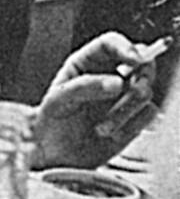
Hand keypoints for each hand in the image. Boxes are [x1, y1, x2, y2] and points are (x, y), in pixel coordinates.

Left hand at [31, 32, 159, 169]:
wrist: (55, 155)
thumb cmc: (50, 123)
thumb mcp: (57, 101)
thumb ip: (85, 87)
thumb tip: (118, 82)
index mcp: (87, 64)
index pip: (111, 44)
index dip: (126, 47)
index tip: (133, 60)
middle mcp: (109, 76)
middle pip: (141, 63)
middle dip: (140, 78)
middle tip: (130, 92)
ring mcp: (124, 97)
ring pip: (146, 90)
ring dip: (126, 111)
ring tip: (102, 127)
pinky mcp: (134, 117)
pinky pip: (148, 113)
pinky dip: (132, 124)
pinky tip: (112, 134)